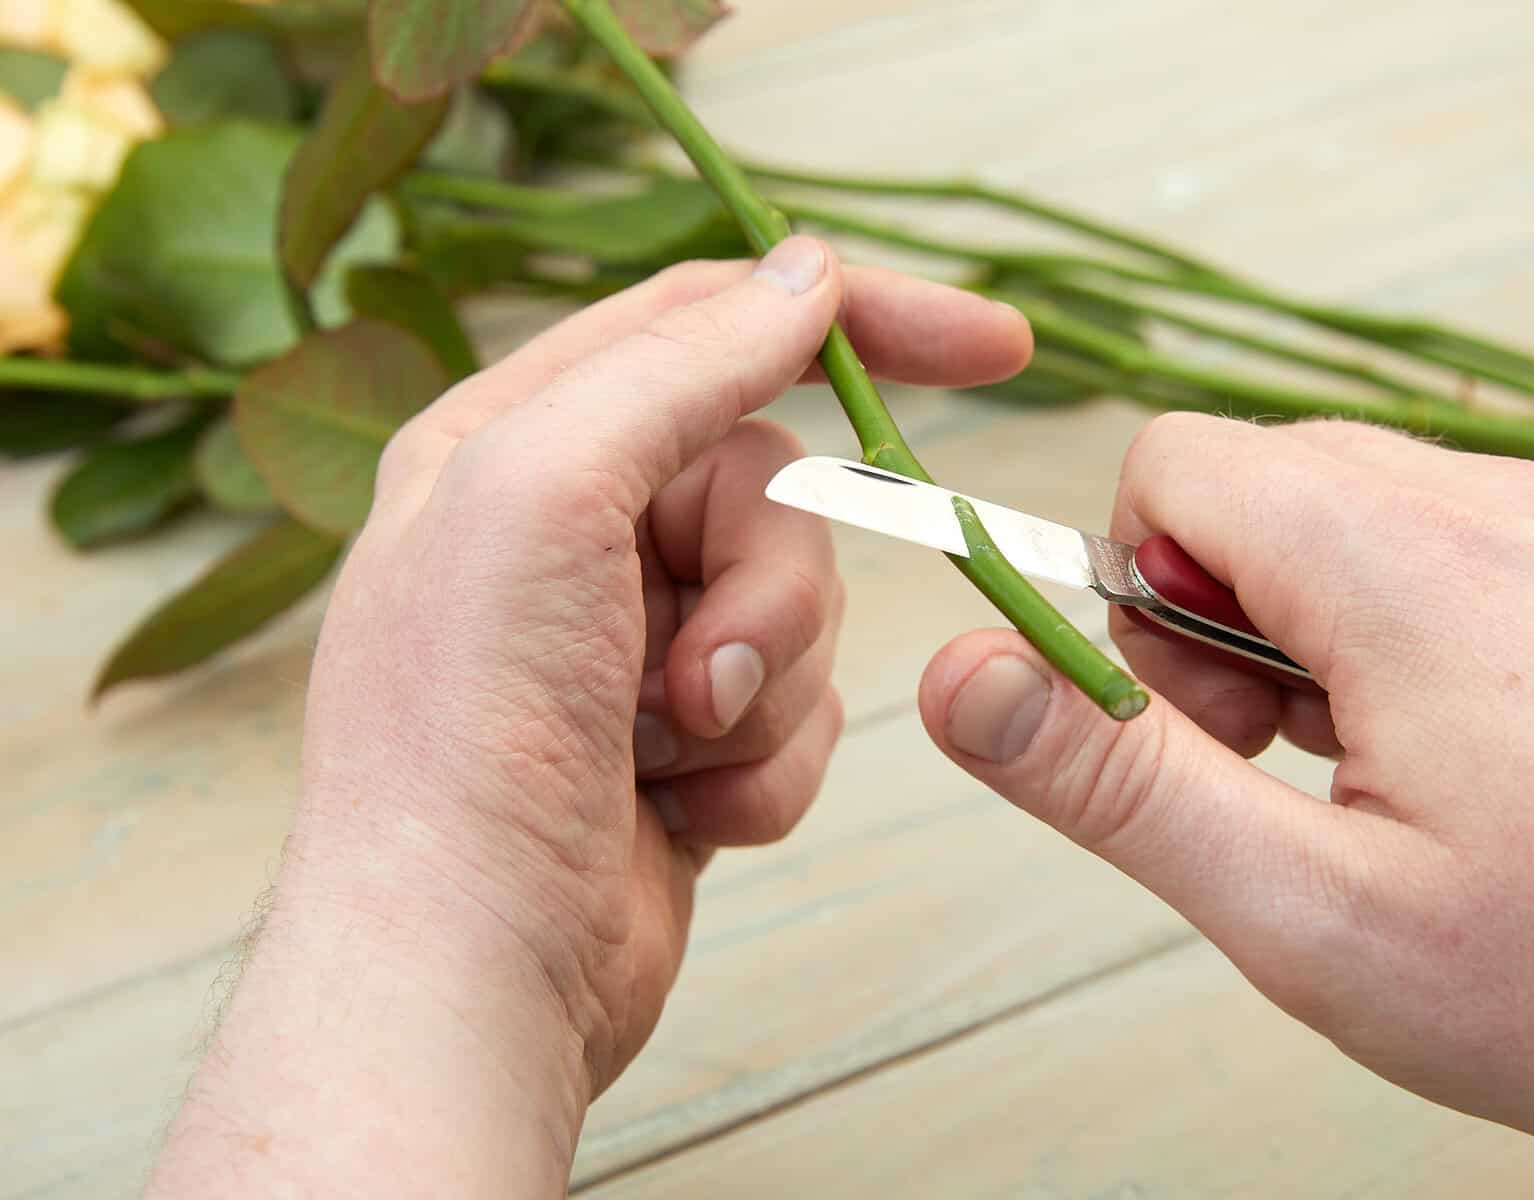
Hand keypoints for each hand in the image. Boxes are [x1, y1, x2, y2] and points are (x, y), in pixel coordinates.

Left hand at [146, 239, 1031, 1198]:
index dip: (859, 318)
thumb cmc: (464, 738)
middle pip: (773, 488)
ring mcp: (629, 644)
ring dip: (760, 693)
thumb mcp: (544, 493)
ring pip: (800, 611)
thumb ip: (679, 362)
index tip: (995, 350)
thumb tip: (805, 270)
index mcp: (515, 441)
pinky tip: (681, 814)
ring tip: (664, 753)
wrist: (468, 978)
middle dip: (766, 592)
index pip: (715, 320)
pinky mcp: (682, 745)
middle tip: (700, 675)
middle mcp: (570, 533)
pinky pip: (796, 715)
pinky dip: (762, 770)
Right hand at [918, 414, 1533, 1189]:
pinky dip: (1440, 633)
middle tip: (1285, 766)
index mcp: (1399, 561)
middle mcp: (1502, 505)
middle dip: (1225, 615)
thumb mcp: (1311, 912)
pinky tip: (1500, 769)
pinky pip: (1484, 549)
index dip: (1130, 591)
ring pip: (1376, 516)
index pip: (1173, 464)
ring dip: (1333, 629)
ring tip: (1394, 782)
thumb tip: (962, 676)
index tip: (1185, 718)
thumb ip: (1118, 781)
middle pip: (1270, 484)